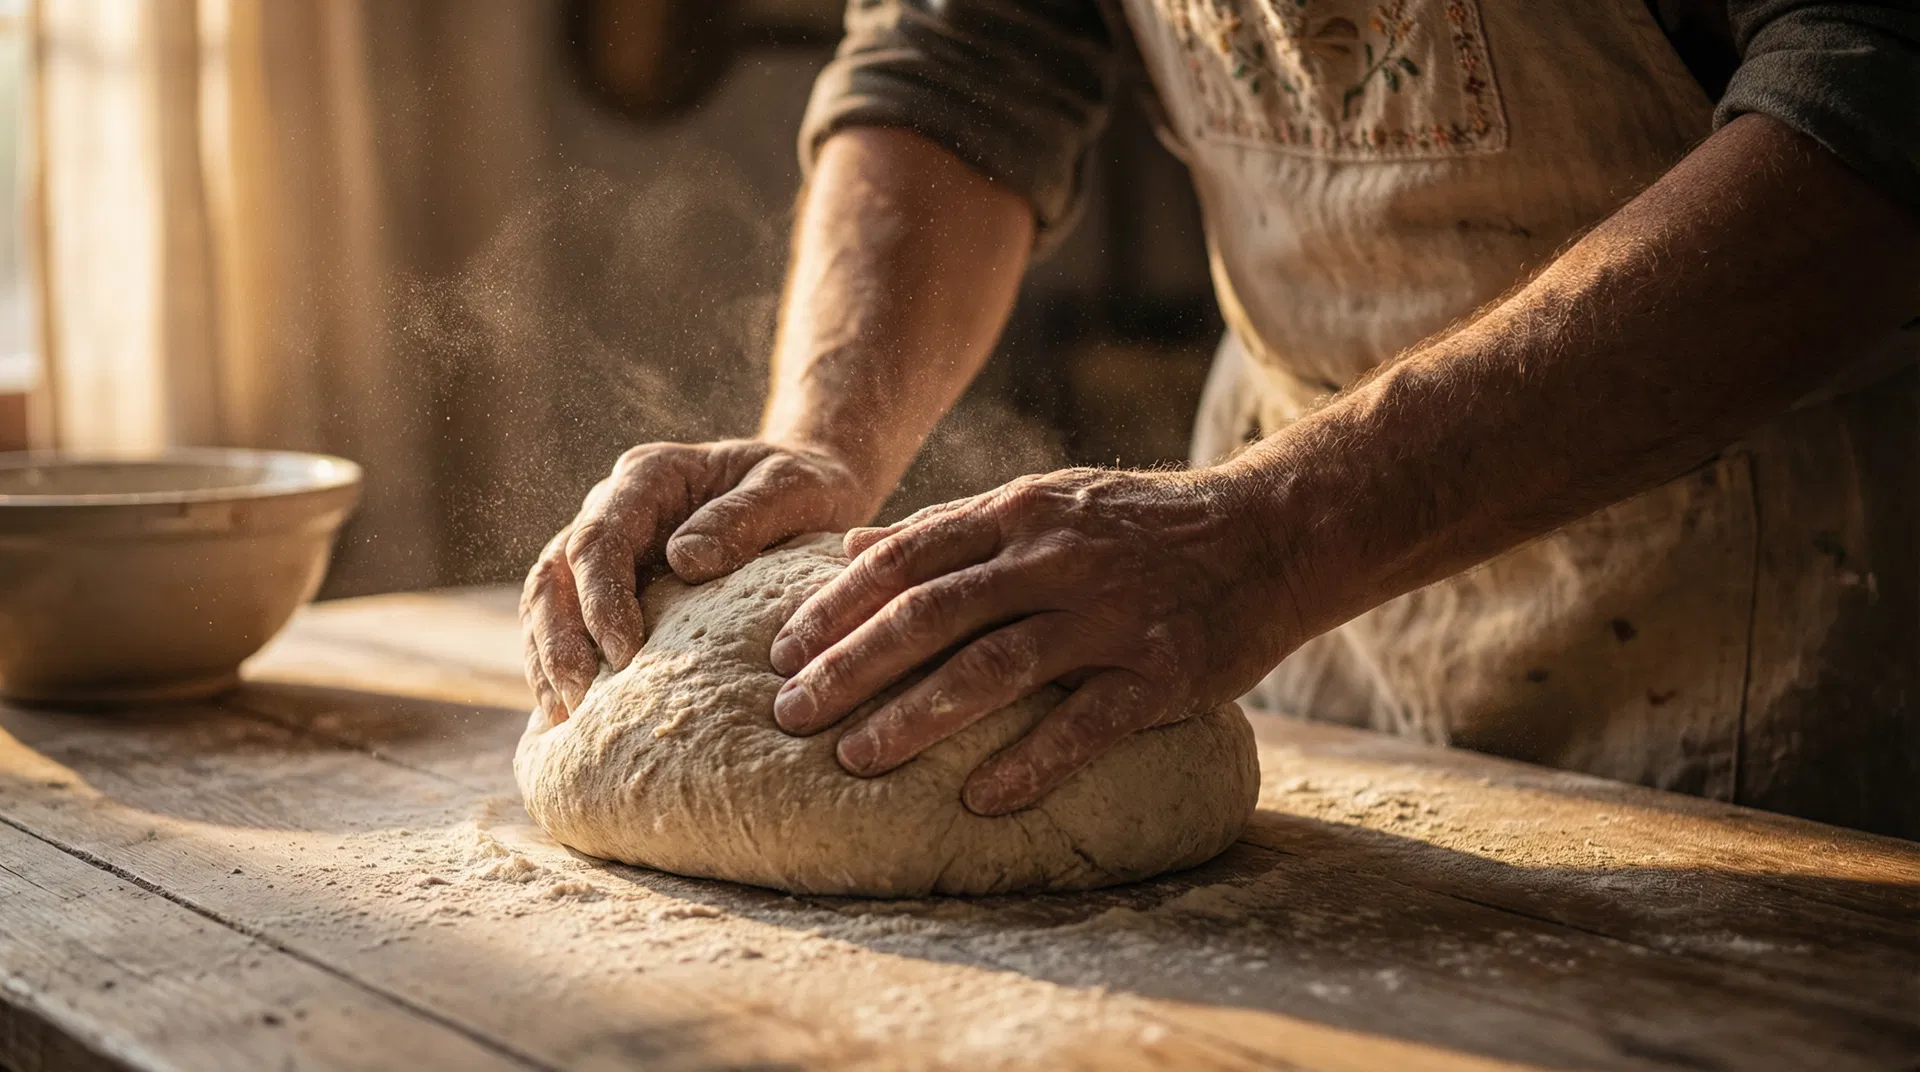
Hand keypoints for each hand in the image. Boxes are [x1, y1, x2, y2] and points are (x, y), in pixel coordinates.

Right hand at [522, 439, 874, 722]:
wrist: (811, 489)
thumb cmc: (803, 488)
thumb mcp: (791, 488)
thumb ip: (744, 516)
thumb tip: (683, 560)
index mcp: (648, 476)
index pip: (600, 538)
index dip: (601, 598)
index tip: (625, 654)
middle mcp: (613, 508)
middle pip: (556, 573)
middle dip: (559, 640)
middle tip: (579, 700)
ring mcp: (608, 549)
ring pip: (548, 602)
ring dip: (549, 661)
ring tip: (566, 721)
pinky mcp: (613, 586)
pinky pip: (568, 626)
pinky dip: (561, 669)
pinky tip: (570, 719)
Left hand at [767, 466, 1294, 814]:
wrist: (1273, 531)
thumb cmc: (1144, 525)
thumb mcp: (1047, 501)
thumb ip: (952, 527)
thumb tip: (852, 547)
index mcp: (1021, 514)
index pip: (906, 557)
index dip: (836, 606)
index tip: (780, 651)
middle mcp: (1055, 560)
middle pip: (931, 613)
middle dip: (851, 665)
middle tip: (790, 715)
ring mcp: (1108, 616)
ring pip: (994, 667)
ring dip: (917, 717)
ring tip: (855, 759)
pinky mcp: (1160, 672)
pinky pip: (1085, 724)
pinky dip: (1030, 763)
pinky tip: (981, 802)